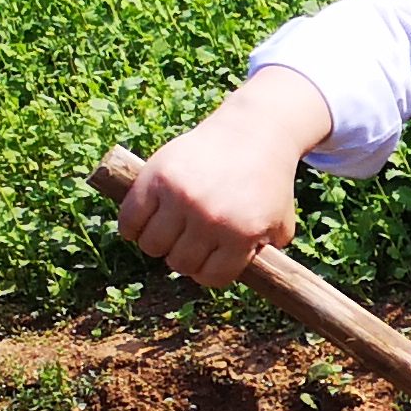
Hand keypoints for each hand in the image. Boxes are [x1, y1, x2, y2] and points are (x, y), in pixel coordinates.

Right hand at [117, 67, 336, 288]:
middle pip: (179, 263)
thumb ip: (264, 255)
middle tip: (189, 242)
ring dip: (158, 244)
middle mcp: (209, 218)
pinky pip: (130, 220)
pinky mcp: (155, 177)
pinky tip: (144, 224)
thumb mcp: (280, 223)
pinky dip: (132, 228)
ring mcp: (180, 197)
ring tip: (169, 231)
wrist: (253, 134)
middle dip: (184, 257)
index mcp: (241, 233)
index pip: (211, 277)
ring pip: (152, 246)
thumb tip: (233, 277)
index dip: (209, 272)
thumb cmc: (266, 183)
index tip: (209, 260)